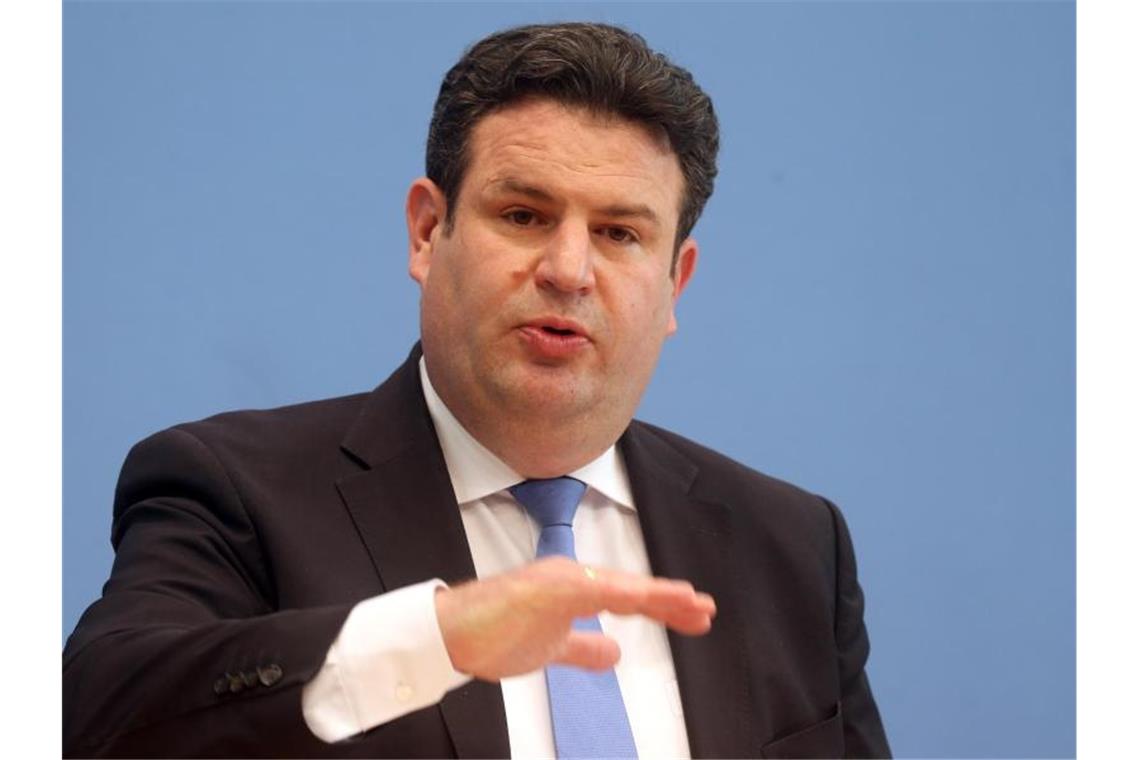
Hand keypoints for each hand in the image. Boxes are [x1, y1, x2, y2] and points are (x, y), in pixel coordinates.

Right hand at [434, 556, 715, 680]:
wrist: (447, 632)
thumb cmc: (489, 635)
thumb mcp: (549, 649)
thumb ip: (581, 647)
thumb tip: (614, 654)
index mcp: (572, 589)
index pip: (627, 597)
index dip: (662, 605)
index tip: (694, 615)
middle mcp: (571, 578)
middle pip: (632, 589)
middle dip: (671, 601)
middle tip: (706, 612)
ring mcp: (560, 580)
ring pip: (621, 586)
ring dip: (658, 595)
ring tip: (692, 604)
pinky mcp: (547, 588)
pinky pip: (594, 589)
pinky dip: (624, 593)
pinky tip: (647, 599)